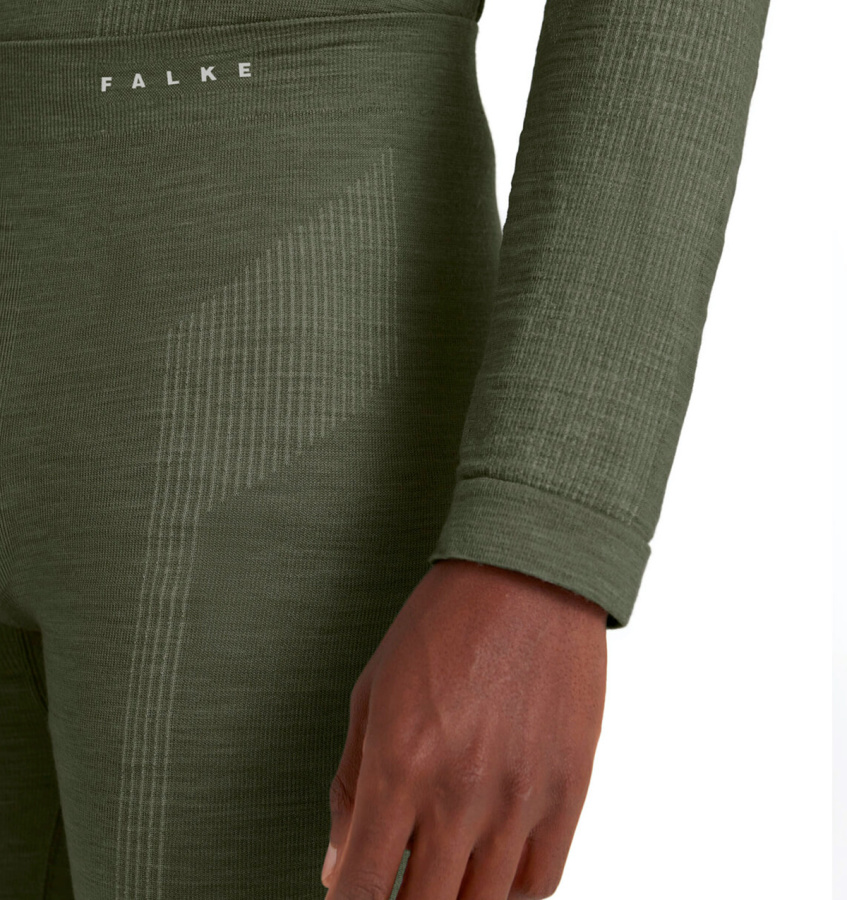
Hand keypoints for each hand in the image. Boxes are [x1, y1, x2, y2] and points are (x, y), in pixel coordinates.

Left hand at [322, 557, 607, 899]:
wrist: (527, 578)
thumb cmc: (441, 626)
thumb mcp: (372, 693)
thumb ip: (349, 787)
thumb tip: (334, 868)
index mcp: (399, 765)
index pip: (361, 889)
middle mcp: (459, 794)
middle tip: (394, 891)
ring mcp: (520, 798)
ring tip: (440, 878)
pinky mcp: (568, 792)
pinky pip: (541, 882)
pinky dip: (509, 892)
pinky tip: (489, 871)